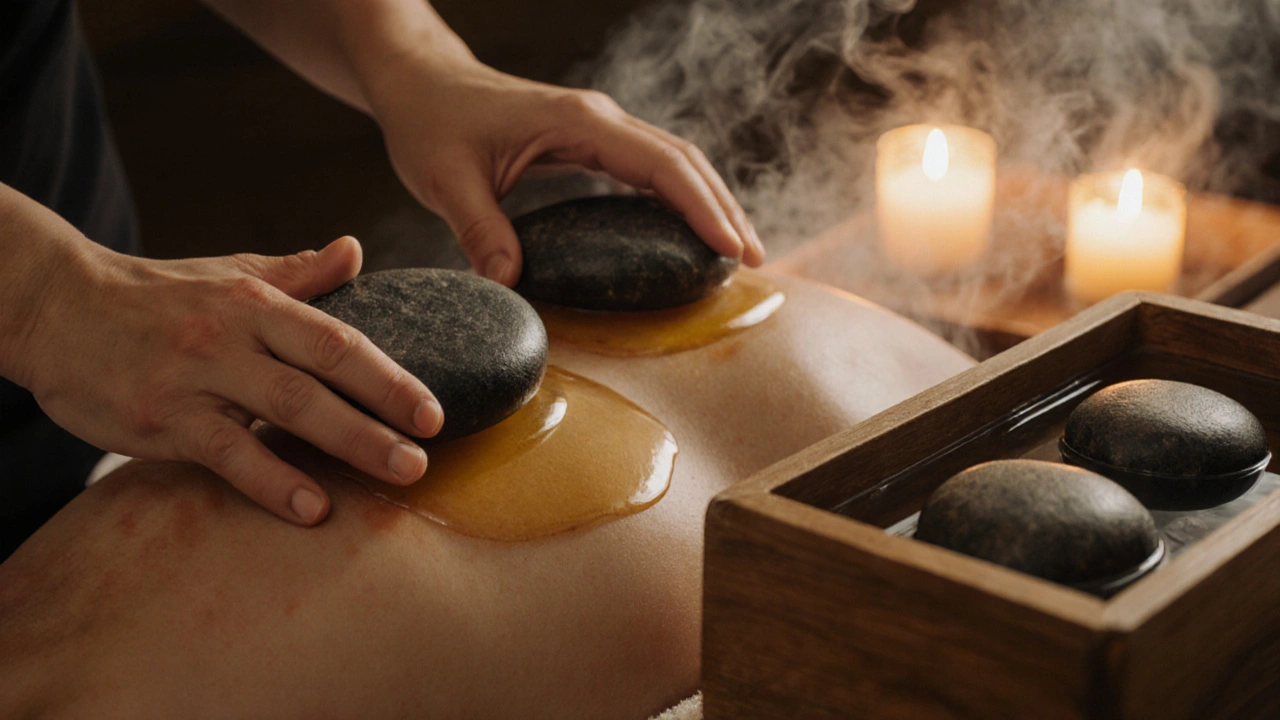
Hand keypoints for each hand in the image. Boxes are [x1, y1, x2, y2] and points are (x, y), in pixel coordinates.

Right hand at [18, 236, 442, 525]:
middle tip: (429, 452)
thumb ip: (296, 273)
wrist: (57, 308)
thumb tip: (354, 250)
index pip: (339, 339)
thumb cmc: (156, 297)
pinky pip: (226, 452)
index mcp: (257, 302)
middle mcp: (234, 336)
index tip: (435, 411)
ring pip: (285, 410)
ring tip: (396, 474)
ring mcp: (198, 377)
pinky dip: (271, 480)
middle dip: (384, 413)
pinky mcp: (162, 418)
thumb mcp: (229, 275)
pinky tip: (311, 507)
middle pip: (324, 375)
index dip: (391, 376)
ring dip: (348, 443)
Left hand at [363, 56, 765, 285]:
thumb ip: (479, 230)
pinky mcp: (590, 140)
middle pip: (684, 159)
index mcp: (579, 122)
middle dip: (725, 207)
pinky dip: (679, 197)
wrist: (420, 83)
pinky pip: (649, 168)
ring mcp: (599, 127)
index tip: (732, 247)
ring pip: (674, 161)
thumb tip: (509, 285)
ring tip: (739, 251)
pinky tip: (689, 231)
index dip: (701, 206)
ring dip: (710, 200)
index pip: (660, 164)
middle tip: (756, 260)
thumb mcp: (446, 181)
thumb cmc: (430, 122)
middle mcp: (600, 119)